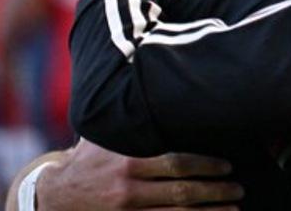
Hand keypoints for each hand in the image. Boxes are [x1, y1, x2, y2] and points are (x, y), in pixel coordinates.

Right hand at [35, 140, 241, 209]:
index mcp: (128, 162)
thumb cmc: (87, 161)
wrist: (52, 198)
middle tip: (238, 190)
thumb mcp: (106, 138)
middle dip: (215, 191)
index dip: (206, 165)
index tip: (228, 166)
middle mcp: (128, 189)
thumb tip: (163, 92)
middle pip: (182, 192)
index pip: (177, 163)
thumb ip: (133, 122)